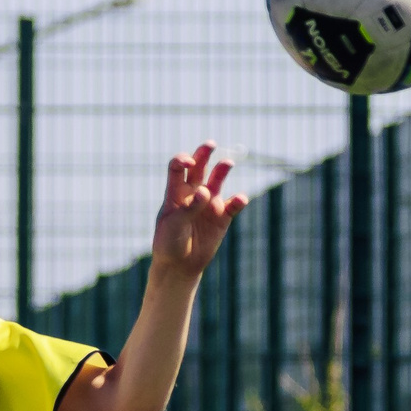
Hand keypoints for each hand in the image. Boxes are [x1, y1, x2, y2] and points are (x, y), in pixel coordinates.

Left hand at [151, 143, 246, 277]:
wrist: (179, 265)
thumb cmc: (169, 243)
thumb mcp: (174, 225)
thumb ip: (189, 208)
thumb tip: (206, 191)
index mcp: (175, 192)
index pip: (178, 167)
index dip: (183, 159)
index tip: (189, 163)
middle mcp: (193, 192)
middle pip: (199, 166)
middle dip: (204, 153)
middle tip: (210, 144)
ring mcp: (209, 203)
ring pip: (218, 179)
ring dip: (223, 169)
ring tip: (227, 164)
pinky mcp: (222, 216)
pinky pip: (234, 204)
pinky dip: (239, 200)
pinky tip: (240, 199)